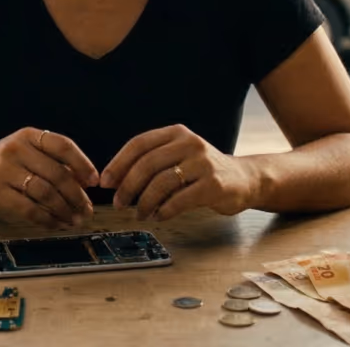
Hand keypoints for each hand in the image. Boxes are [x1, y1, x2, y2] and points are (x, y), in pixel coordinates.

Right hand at [0, 128, 98, 227]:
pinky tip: (55, 224)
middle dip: (77, 195)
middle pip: (58, 174)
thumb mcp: (23, 151)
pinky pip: (29, 210)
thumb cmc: (0, 164)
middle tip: (87, 209)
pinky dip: (47, 219)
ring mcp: (4, 172)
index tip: (94, 181)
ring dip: (65, 210)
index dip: (83, 164)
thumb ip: (49, 161)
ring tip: (74, 220)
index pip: (63, 145)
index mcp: (27, 136)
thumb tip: (83, 183)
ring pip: (46, 194)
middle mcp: (16, 150)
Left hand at [101, 125, 256, 220]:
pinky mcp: (214, 185)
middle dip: (128, 186)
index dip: (118, 164)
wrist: (244, 179)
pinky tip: (159, 216)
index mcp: (176, 133)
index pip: (139, 144)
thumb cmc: (202, 171)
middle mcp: (190, 143)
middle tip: (118, 203)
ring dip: (144, 202)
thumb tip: (114, 181)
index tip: (105, 182)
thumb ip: (152, 163)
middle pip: (147, 163)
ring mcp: (203, 163)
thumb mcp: (178, 156)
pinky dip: (164, 210)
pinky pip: (180, 200)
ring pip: (161, 182)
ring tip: (139, 213)